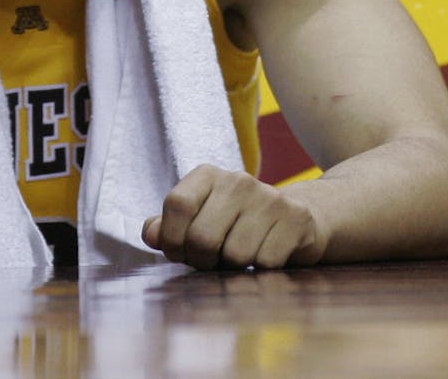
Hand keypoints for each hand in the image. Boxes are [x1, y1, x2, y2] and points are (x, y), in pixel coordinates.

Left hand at [141, 165, 327, 269]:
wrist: (295, 220)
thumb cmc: (235, 225)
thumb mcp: (198, 220)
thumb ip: (168, 228)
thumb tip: (151, 234)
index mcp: (207, 175)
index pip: (177, 205)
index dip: (173, 239)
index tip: (180, 253)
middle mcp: (239, 180)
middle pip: (203, 237)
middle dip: (202, 261)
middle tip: (211, 262)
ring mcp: (270, 197)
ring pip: (235, 254)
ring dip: (233, 269)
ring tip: (239, 258)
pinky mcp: (296, 219)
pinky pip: (265, 263)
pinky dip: (261, 271)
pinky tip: (264, 258)